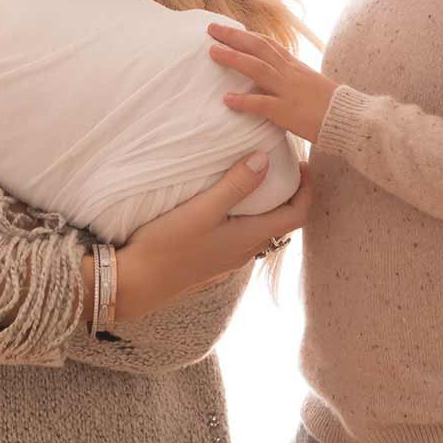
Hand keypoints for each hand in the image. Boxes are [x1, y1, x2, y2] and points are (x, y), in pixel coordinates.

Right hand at [116, 152, 312, 321]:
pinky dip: (245, 214)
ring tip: (254, 177)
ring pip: (260, 228)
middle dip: (288, 193)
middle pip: (281, 221)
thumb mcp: (202, 209)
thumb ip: (235, 185)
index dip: (308, 190)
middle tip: (281, 165)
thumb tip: (265, 159)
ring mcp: (228, 259)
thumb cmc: (167, 245)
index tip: (305, 165)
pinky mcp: (211, 260)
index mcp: (249, 237)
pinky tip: (225, 202)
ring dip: (265, 203)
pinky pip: (240, 234)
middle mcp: (245, 251)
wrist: (135, 284)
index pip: (297, 215)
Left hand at [206, 23, 337, 142]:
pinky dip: (243, 101)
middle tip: (212, 29)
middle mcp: (290, 73)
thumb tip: (275, 78)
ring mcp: (289, 91)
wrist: (352, 120)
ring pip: (257, 68)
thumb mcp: (311, 84)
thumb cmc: (332, 106)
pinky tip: (227, 99)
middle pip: (258, 48)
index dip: (247, 35)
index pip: (268, 44)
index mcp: (295, 66)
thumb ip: (292, 79)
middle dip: (234, 37)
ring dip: (233, 58)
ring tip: (212, 53)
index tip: (229, 29)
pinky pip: (263, 104)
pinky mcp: (288, 111)